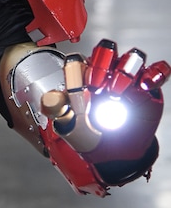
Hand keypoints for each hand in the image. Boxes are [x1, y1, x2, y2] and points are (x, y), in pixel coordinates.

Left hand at [41, 39, 168, 163]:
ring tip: (117, 91)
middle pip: (106, 52)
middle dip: (101, 64)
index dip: (79, 69)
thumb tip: (50, 98)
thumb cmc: (91, 138)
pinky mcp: (148, 88)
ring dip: (124, 70)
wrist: (116, 155)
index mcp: (83, 78)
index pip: (80, 61)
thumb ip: (60, 111)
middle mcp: (106, 74)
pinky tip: (144, 86)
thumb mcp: (71, 127)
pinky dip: (153, 74)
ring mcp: (128, 79)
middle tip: (96, 84)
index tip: (79, 85)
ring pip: (130, 58)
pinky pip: (156, 71)